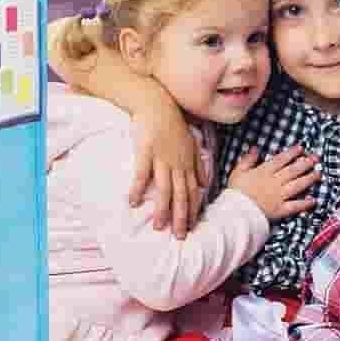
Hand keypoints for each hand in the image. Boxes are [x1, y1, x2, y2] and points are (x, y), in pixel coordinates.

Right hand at [127, 91, 204, 236]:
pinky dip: (139, 189)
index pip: (193, 191)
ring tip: (159, 227)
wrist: (156, 103)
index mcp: (188, 162)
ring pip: (164, 188)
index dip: (192, 210)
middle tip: (179, 237)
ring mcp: (162, 158)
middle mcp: (177, 163)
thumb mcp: (191, 143)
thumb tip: (205, 183)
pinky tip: (134, 202)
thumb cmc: (172, 124)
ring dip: (162, 209)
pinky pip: (142, 173)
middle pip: (181, 195)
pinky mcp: (146, 151)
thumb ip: (198, 164)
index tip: (191, 227)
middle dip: (181, 217)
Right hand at [227, 145, 317, 221]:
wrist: (236, 212)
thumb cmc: (236, 191)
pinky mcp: (280, 210)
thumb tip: (256, 149)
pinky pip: (295, 206)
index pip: (281, 160)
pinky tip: (314, 200)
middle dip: (305, 163)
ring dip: (309, 179)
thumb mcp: (238, 171)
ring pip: (297, 186)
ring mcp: (279, 196)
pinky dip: (305, 203)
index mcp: (264, 172)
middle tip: (315, 158)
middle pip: (293, 171)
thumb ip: (247, 159)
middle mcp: (275, 182)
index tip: (301, 148)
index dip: (292, 153)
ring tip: (318, 174)